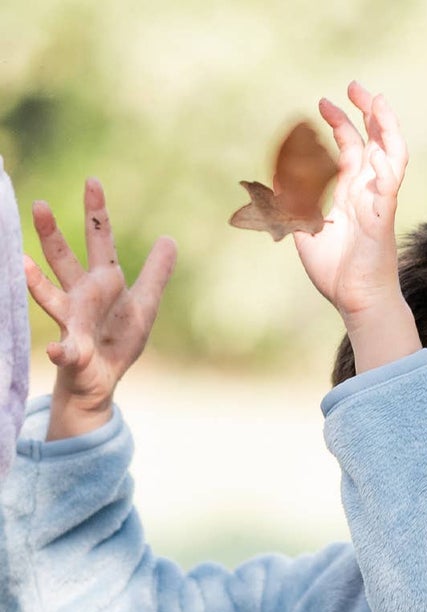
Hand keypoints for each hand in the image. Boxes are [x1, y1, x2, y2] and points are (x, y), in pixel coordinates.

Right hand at [24, 180, 175, 440]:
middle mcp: (80, 296)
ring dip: (35, 282)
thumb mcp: (144, 305)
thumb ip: (155, 273)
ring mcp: (72, 323)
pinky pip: (65, 352)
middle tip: (40, 205)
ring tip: (22, 265)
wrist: (99, 380)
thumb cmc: (117, 339)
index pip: (98, 241)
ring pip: (51, 298)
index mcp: (101, 282)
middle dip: (51, 235)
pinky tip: (55, 351)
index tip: (92, 180)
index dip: (97, 213)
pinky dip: (60, 351)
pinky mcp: (73, 354)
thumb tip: (169, 239)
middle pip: (64, 260)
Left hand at [294, 81, 420, 371]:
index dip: (340, 123)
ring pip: (392, 158)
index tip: (323, 103)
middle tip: (355, 86)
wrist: (355, 304)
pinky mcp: (383, 221)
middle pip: (375, 143)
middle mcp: (368, 194)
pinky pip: (389, 190)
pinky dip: (386, 170)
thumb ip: (290, 204)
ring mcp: (379, 205)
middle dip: (367, 113)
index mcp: (352, 194)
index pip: (351, 149)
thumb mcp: (303, 229)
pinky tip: (378, 153)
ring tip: (376, 103)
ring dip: (386, 129)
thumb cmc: (336, 274)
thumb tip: (270, 182)